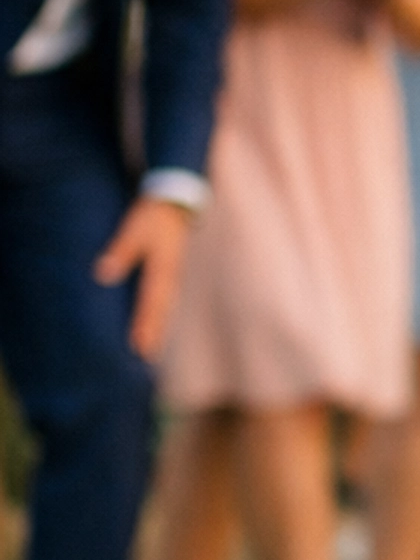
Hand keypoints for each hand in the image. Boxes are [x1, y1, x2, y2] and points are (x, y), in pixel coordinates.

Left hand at [93, 196, 192, 360]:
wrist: (176, 201)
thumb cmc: (152, 216)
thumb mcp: (135, 229)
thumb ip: (121, 251)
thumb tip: (103, 274)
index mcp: (162, 269)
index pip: (152, 303)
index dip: (145, 325)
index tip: (139, 347)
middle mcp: (170, 277)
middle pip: (162, 312)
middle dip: (154, 334)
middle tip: (147, 359)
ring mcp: (172, 276)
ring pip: (165, 308)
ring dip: (158, 328)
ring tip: (151, 350)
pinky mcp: (169, 273)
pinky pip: (164, 300)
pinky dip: (158, 315)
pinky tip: (154, 323)